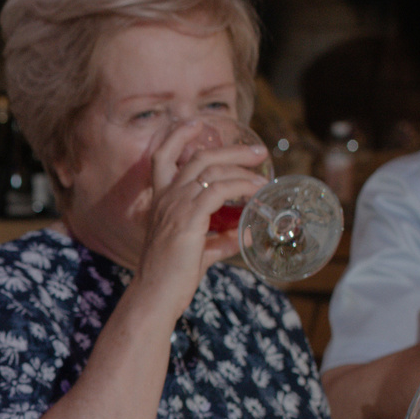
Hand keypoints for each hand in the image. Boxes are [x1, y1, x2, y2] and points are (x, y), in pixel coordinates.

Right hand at [126, 118, 267, 305]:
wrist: (156, 294)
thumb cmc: (172, 277)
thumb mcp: (198, 252)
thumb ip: (221, 240)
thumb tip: (245, 234)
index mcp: (161, 201)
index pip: (162, 157)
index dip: (178, 136)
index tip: (196, 123)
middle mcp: (166, 198)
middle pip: (198, 157)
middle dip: (231, 150)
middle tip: (257, 152)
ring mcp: (175, 206)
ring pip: (212, 170)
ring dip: (242, 169)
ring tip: (263, 175)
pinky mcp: (188, 218)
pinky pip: (219, 190)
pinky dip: (241, 187)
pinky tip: (256, 192)